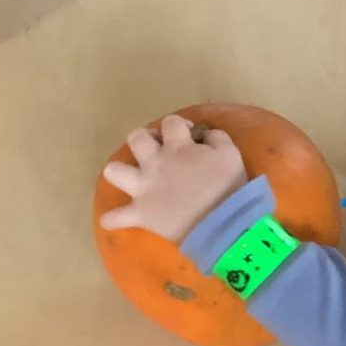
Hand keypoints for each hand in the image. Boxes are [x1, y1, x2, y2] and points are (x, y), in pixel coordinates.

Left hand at [99, 115, 247, 243]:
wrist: (221, 223)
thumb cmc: (228, 187)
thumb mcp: (231, 154)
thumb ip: (217, 138)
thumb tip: (206, 133)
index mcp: (178, 147)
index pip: (171, 122)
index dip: (179, 124)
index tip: (189, 135)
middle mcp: (155, 163)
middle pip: (136, 138)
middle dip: (146, 139)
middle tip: (160, 150)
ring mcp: (143, 188)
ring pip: (114, 171)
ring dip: (121, 172)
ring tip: (134, 178)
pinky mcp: (140, 213)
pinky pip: (115, 218)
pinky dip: (115, 218)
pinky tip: (118, 219)